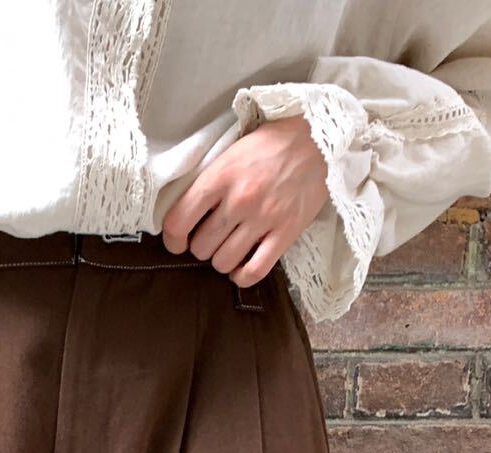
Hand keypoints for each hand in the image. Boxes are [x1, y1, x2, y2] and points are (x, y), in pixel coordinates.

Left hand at [162, 116, 327, 286]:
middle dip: (202, 246)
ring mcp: (263, 218)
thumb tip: (187, 212)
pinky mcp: (286, 232)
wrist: (318, 139)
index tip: (177, 242)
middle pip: (201, 247)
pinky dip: (242, 276)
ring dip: (222, 260)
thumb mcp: (232, 152)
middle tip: (212, 237)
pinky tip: (241, 268)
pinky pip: (254, 271)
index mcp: (220, 176)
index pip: (179, 220)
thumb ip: (209, 181)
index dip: (172, 239)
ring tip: (229, 248)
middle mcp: (239, 200)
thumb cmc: (271, 144)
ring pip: (223, 262)